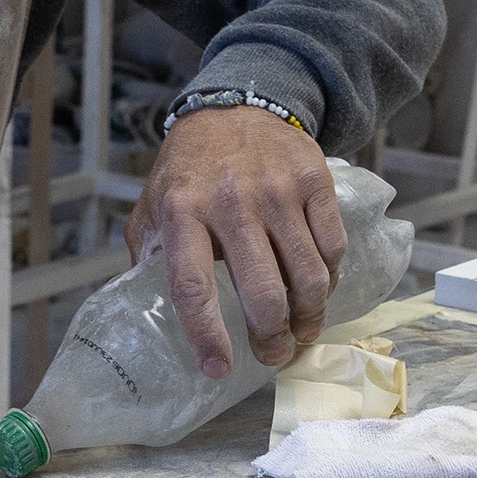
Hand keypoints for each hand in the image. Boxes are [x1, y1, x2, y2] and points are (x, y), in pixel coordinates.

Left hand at [125, 106, 347, 377]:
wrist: (234, 108)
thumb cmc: (189, 171)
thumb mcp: (151, 207)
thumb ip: (149, 256)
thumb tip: (144, 315)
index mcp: (181, 212)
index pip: (193, 287)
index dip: (207, 335)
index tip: (217, 368)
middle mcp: (230, 201)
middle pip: (264, 291)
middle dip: (272, 337)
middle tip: (272, 354)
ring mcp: (277, 190)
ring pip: (308, 276)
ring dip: (309, 317)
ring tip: (302, 331)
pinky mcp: (314, 180)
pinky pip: (332, 246)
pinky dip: (330, 278)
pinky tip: (319, 289)